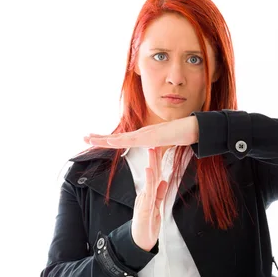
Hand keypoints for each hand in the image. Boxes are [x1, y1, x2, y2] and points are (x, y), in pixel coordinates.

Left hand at [84, 115, 198, 148]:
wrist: (194, 128)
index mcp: (144, 137)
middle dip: (100, 138)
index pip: (122, 140)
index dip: (108, 140)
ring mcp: (146, 134)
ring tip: (90, 138)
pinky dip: (121, 140)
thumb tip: (154, 148)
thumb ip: (159, 146)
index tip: (95, 139)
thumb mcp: (166, 143)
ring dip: (104, 139)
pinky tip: (111, 141)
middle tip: (84, 137)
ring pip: (121, 138)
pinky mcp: (152, 136)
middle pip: (117, 137)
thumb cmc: (182, 134)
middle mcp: (142, 134)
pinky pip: (134, 140)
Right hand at [131, 147, 167, 250]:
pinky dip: (149, 180)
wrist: (140, 243)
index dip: (157, 162)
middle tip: (154, 142)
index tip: (159, 148)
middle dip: (153, 158)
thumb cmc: (147, 226)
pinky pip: (147, 192)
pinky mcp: (144, 208)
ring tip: (152, 151)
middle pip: (151, 174)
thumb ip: (160, 194)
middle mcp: (146, 194)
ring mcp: (144, 200)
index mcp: (149, 194)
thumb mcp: (157, 207)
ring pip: (149, 180)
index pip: (154, 175)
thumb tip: (164, 181)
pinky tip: (149, 170)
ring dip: (151, 165)